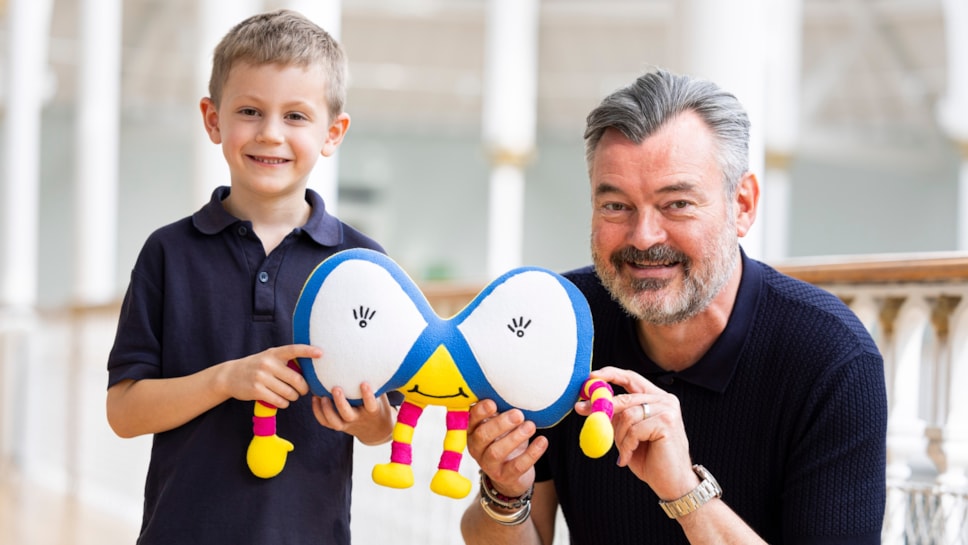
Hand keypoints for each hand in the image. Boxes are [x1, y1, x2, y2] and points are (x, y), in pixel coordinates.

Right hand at [216, 344, 315, 407]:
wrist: (230, 375)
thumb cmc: (257, 367)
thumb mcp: (269, 358)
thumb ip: (285, 361)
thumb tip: (309, 371)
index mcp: (274, 353)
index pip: (294, 349)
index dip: (308, 351)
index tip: (321, 353)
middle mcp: (268, 363)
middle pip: (297, 380)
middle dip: (304, 389)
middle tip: (303, 391)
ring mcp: (261, 377)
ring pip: (289, 393)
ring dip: (293, 397)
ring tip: (290, 395)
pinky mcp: (257, 391)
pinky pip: (279, 401)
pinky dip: (284, 403)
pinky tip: (281, 401)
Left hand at [311, 382, 393, 444]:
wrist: (376, 430)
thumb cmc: (377, 405)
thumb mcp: (381, 396)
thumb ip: (377, 383)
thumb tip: (374, 361)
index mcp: (372, 411)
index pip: (371, 404)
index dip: (367, 395)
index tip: (364, 383)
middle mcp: (359, 419)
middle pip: (348, 414)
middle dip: (340, 402)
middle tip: (336, 388)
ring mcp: (347, 424)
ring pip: (335, 422)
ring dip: (326, 409)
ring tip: (320, 396)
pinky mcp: (339, 426)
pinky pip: (326, 423)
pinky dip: (318, 412)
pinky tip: (315, 399)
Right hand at [465, 399, 547, 497]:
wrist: (510, 476)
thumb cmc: (504, 441)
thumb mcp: (500, 426)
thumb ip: (500, 412)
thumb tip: (511, 392)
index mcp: (473, 431)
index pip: (470, 420)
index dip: (479, 412)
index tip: (492, 403)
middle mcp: (476, 448)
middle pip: (482, 436)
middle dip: (500, 424)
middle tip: (518, 414)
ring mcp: (488, 465)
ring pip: (496, 452)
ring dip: (515, 438)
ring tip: (530, 426)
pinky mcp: (504, 477)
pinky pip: (517, 466)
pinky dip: (531, 453)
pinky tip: (542, 441)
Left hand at [574, 366, 697, 499]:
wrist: (673, 484)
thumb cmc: (650, 460)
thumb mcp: (626, 434)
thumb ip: (614, 417)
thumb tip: (586, 403)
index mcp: (656, 398)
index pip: (631, 378)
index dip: (610, 374)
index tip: (590, 377)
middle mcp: (664, 400)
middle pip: (625, 397)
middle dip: (601, 405)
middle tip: (582, 410)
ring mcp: (667, 410)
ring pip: (627, 415)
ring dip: (618, 436)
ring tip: (623, 452)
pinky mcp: (667, 423)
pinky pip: (634, 430)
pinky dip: (626, 446)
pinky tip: (626, 458)